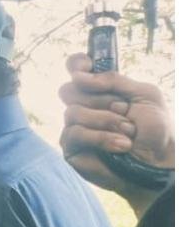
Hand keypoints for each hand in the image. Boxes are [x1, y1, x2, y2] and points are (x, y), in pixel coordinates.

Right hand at [59, 53, 173, 198]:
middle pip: (69, 90)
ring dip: (106, 121)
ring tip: (128, 134)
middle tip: (123, 110)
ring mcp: (75, 127)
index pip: (77, 69)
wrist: (158, 161)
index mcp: (101, 91)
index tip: (85, 67)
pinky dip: (101, 138)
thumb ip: (115, 80)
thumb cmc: (155, 130)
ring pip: (72, 112)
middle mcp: (84, 106)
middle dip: (99, 99)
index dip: (77, 65)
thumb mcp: (146, 95)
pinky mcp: (71, 148)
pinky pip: (74, 133)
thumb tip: (78, 77)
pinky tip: (121, 146)